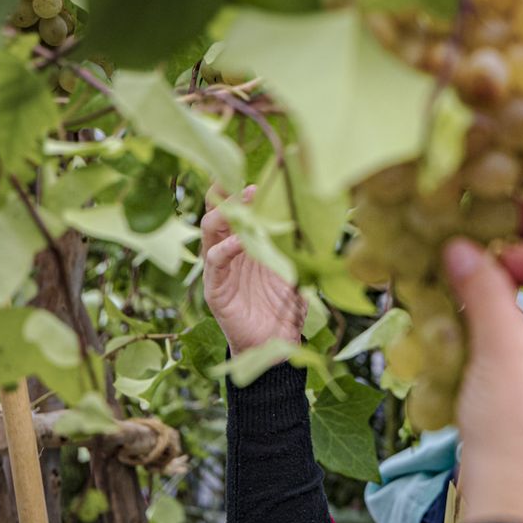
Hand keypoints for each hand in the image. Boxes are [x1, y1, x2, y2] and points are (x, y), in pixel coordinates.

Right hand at [201, 185, 305, 356]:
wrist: (276, 344)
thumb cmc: (284, 307)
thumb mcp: (294, 269)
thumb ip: (293, 247)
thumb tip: (311, 218)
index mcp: (245, 246)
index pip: (237, 212)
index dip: (242, 193)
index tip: (260, 177)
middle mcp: (228, 253)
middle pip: (218, 216)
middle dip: (231, 197)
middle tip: (250, 186)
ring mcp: (219, 270)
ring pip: (211, 233)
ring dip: (227, 216)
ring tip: (244, 203)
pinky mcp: (215, 289)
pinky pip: (215, 262)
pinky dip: (226, 249)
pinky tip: (240, 242)